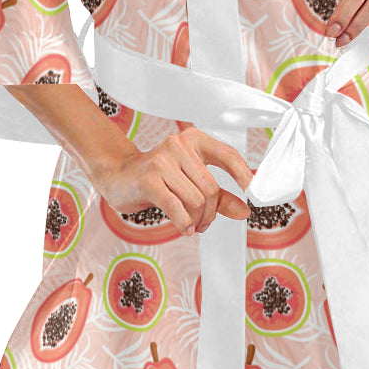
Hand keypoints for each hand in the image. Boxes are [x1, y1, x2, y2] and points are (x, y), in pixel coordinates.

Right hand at [88, 126, 254, 236]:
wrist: (117, 175)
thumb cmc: (156, 178)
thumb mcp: (189, 183)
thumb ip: (218, 196)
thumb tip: (244, 211)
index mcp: (194, 140)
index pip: (228, 155)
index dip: (244, 176)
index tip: (252, 193)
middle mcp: (179, 145)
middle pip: (211, 188)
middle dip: (211, 213)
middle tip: (204, 223)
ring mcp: (162, 160)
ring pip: (196, 200)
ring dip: (197, 220)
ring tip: (191, 224)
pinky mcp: (149, 179)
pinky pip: (177, 208)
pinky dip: (184, 223)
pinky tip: (184, 228)